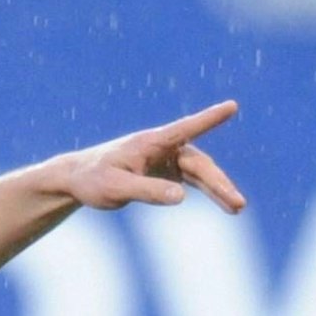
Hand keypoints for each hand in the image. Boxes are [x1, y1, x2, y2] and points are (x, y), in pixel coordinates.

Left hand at [61, 100, 246, 214]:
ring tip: (238, 208)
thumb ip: (148, 191)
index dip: (208, 119)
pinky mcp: (166, 172)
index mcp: (151, 142)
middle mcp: (163, 147)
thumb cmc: (92, 180)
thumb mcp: (116, 189)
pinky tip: (226, 205)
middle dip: (219, 184)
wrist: (77, 180)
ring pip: (200, 173)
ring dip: (219, 189)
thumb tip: (182, 198)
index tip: (231, 106)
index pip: (185, 128)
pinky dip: (209, 192)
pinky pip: (194, 181)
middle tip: (238, 204)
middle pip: (199, 164)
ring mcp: (167, 159)